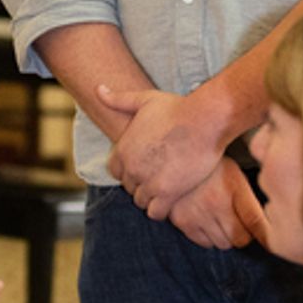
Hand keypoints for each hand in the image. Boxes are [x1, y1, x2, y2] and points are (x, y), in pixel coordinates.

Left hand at [100, 84, 220, 217]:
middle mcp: (132, 169)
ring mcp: (148, 183)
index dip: (129, 170)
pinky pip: (156, 213)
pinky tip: (173, 198)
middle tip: (160, 176)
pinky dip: (162, 209)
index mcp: (123, 150)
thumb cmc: (178, 108)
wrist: (204, 120)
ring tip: (168, 187)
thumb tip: (98, 89)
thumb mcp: (144, 99)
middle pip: (129, 187)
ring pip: (141, 201)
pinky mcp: (168, 194)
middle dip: (141, 183)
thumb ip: (118, 99)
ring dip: (152, 197)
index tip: (145, 165)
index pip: (115, 171)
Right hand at [168, 158, 269, 249]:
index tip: (270, 238)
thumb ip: (250, 197)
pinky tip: (208, 222)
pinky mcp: (182, 221)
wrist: (177, 157)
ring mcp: (197, 214)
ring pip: (223, 244)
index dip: (265, 234)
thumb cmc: (212, 167)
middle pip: (240, 239)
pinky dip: (209, 237)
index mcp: (233, 186)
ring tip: (223, 221)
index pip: (256, 222)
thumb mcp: (236, 174)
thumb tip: (270, 224)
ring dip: (226, 237)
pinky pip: (204, 243)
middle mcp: (215, 202)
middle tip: (241, 224)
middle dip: (243, 234)